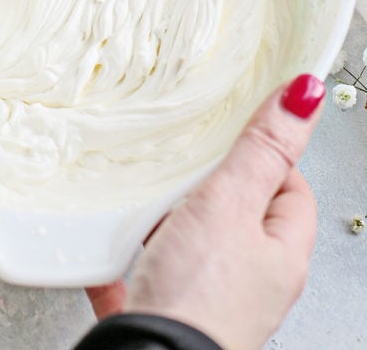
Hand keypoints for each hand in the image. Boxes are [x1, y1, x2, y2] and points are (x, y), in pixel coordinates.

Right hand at [87, 74, 324, 349]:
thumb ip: (263, 148)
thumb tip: (305, 95)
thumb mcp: (231, 203)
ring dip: (158, 220)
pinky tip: (103, 245)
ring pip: (184, 242)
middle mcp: (250, 281)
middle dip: (202, 184)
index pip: (288, 187)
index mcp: (280, 254)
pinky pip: (140, 273)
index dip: (263, 153)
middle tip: (180, 161)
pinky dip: (121, 255)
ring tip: (139, 199)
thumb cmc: (198, 297)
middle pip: (233, 213)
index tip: (234, 130)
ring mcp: (205, 299)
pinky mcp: (163, 313)